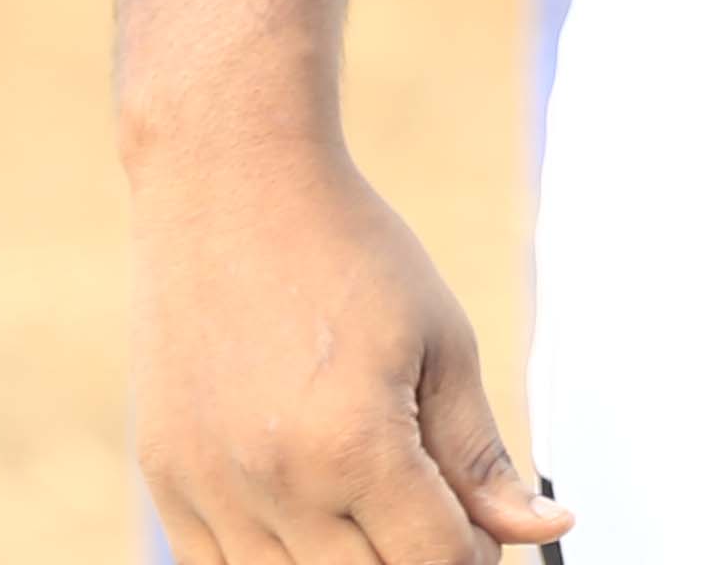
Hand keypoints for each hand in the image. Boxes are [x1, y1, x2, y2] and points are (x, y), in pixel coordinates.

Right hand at [130, 146, 569, 561]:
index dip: (475, 556)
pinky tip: (307, 511)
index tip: (480, 528)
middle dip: (418, 564)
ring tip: (371, 508)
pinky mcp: (165, 481)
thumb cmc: (344, 248)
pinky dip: (276, 562)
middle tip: (432, 518)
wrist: (229, 181)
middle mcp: (275, 483)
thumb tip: (543, 527)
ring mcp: (210, 490)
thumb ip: (481, 456)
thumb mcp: (440, 342)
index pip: (437, 564)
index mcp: (354, 446)